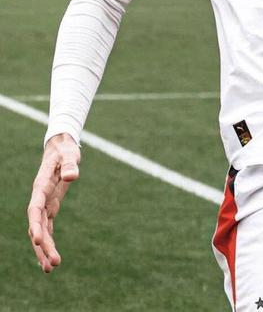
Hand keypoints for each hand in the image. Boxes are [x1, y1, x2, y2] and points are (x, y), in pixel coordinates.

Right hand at [27, 133, 79, 271]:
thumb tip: (73, 176)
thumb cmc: (65, 150)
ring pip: (41, 231)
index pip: (35, 209)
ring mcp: (44, 204)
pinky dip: (48, 243)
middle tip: (52, 264)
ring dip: (44, 249)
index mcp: (41, 186)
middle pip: (37, 225)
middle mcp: (39, 198)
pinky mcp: (51, 207)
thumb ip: (70, 164)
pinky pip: (47, 228)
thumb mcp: (69, 154)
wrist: (60, 148)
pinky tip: (51, 258)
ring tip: (51, 269)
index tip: (38, 239)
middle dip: (43, 246)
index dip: (35, 224)